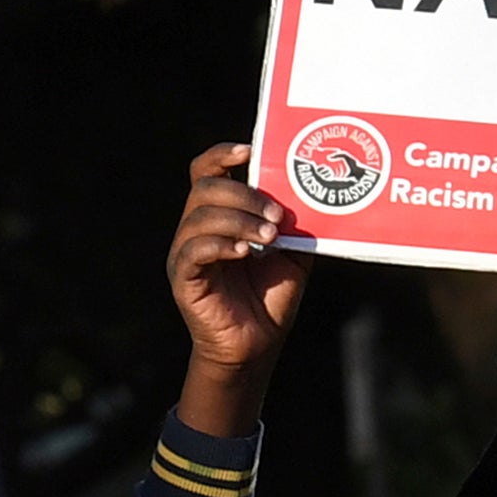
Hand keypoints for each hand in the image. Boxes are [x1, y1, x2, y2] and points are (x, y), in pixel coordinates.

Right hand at [166, 145, 319, 432]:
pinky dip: (219, 246)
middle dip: (244, 194)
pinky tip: (243, 252)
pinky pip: (192, 252)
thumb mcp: (293, 251)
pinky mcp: (183, 280)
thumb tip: (313, 191)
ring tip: (268, 237)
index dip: (221, 154)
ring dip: (238, 220)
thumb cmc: (270, 296)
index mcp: (218, 215)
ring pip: (199, 217)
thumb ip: (296, 222)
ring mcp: (185, 254)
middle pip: (204, 188)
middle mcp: (195, 229)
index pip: (205, 171)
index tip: (249, 150)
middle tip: (276, 215)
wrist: (257, 345)